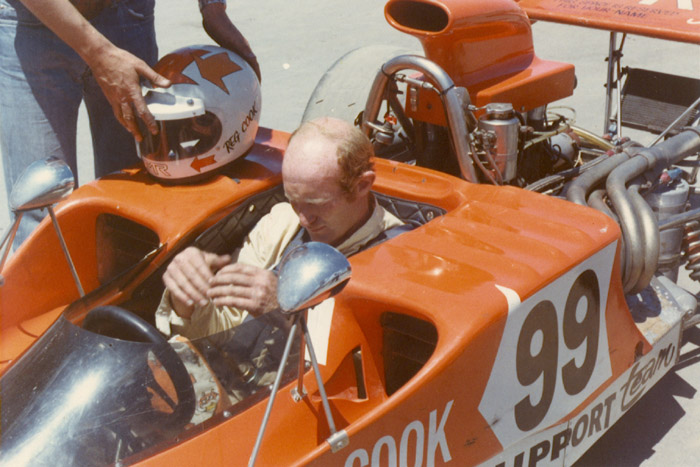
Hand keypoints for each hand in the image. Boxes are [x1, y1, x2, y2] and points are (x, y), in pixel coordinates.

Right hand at [15, 0, 170, 139]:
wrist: (99, 56)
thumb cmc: (121, 59)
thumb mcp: (140, 66)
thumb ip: (154, 77)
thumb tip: (168, 84)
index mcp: (132, 90)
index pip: (142, 110)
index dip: (149, 122)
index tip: (154, 130)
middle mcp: (122, 97)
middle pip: (130, 118)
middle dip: (136, 130)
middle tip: (141, 139)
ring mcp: (114, 97)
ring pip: (121, 117)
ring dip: (128, 127)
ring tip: (134, 134)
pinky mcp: (109, 96)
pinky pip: (116, 111)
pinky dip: (121, 119)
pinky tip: (125, 122)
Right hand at [163, 247, 231, 317]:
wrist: (185, 270)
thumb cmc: (201, 265)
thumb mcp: (210, 261)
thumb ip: (219, 261)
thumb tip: (229, 259)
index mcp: (191, 252)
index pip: (200, 266)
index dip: (207, 277)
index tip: (214, 287)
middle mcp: (179, 258)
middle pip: (191, 275)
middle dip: (201, 288)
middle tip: (210, 298)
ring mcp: (171, 267)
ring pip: (183, 283)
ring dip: (193, 295)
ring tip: (203, 303)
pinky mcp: (165, 277)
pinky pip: (173, 288)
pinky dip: (182, 297)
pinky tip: (191, 303)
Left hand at [201, 3, 260, 81]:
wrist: (213, 18)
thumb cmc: (223, 29)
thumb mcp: (234, 41)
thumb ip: (244, 50)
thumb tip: (254, 59)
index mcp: (245, 50)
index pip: (254, 65)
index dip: (257, 76)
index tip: (258, 86)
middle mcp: (241, 49)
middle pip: (249, 65)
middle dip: (251, 76)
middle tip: (250, 86)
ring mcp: (234, 48)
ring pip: (240, 63)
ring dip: (242, 72)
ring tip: (240, 82)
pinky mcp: (226, 46)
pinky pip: (231, 60)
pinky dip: (231, 67)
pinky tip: (225, 72)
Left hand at [207, 263, 277, 316]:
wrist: (287, 311)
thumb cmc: (276, 296)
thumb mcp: (269, 281)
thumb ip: (255, 276)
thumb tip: (236, 273)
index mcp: (262, 273)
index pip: (240, 267)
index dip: (226, 269)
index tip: (218, 272)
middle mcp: (260, 282)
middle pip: (233, 277)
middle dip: (218, 279)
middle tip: (209, 282)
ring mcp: (257, 294)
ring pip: (231, 290)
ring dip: (218, 291)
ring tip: (209, 293)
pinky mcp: (254, 306)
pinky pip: (234, 302)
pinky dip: (223, 301)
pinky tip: (217, 302)